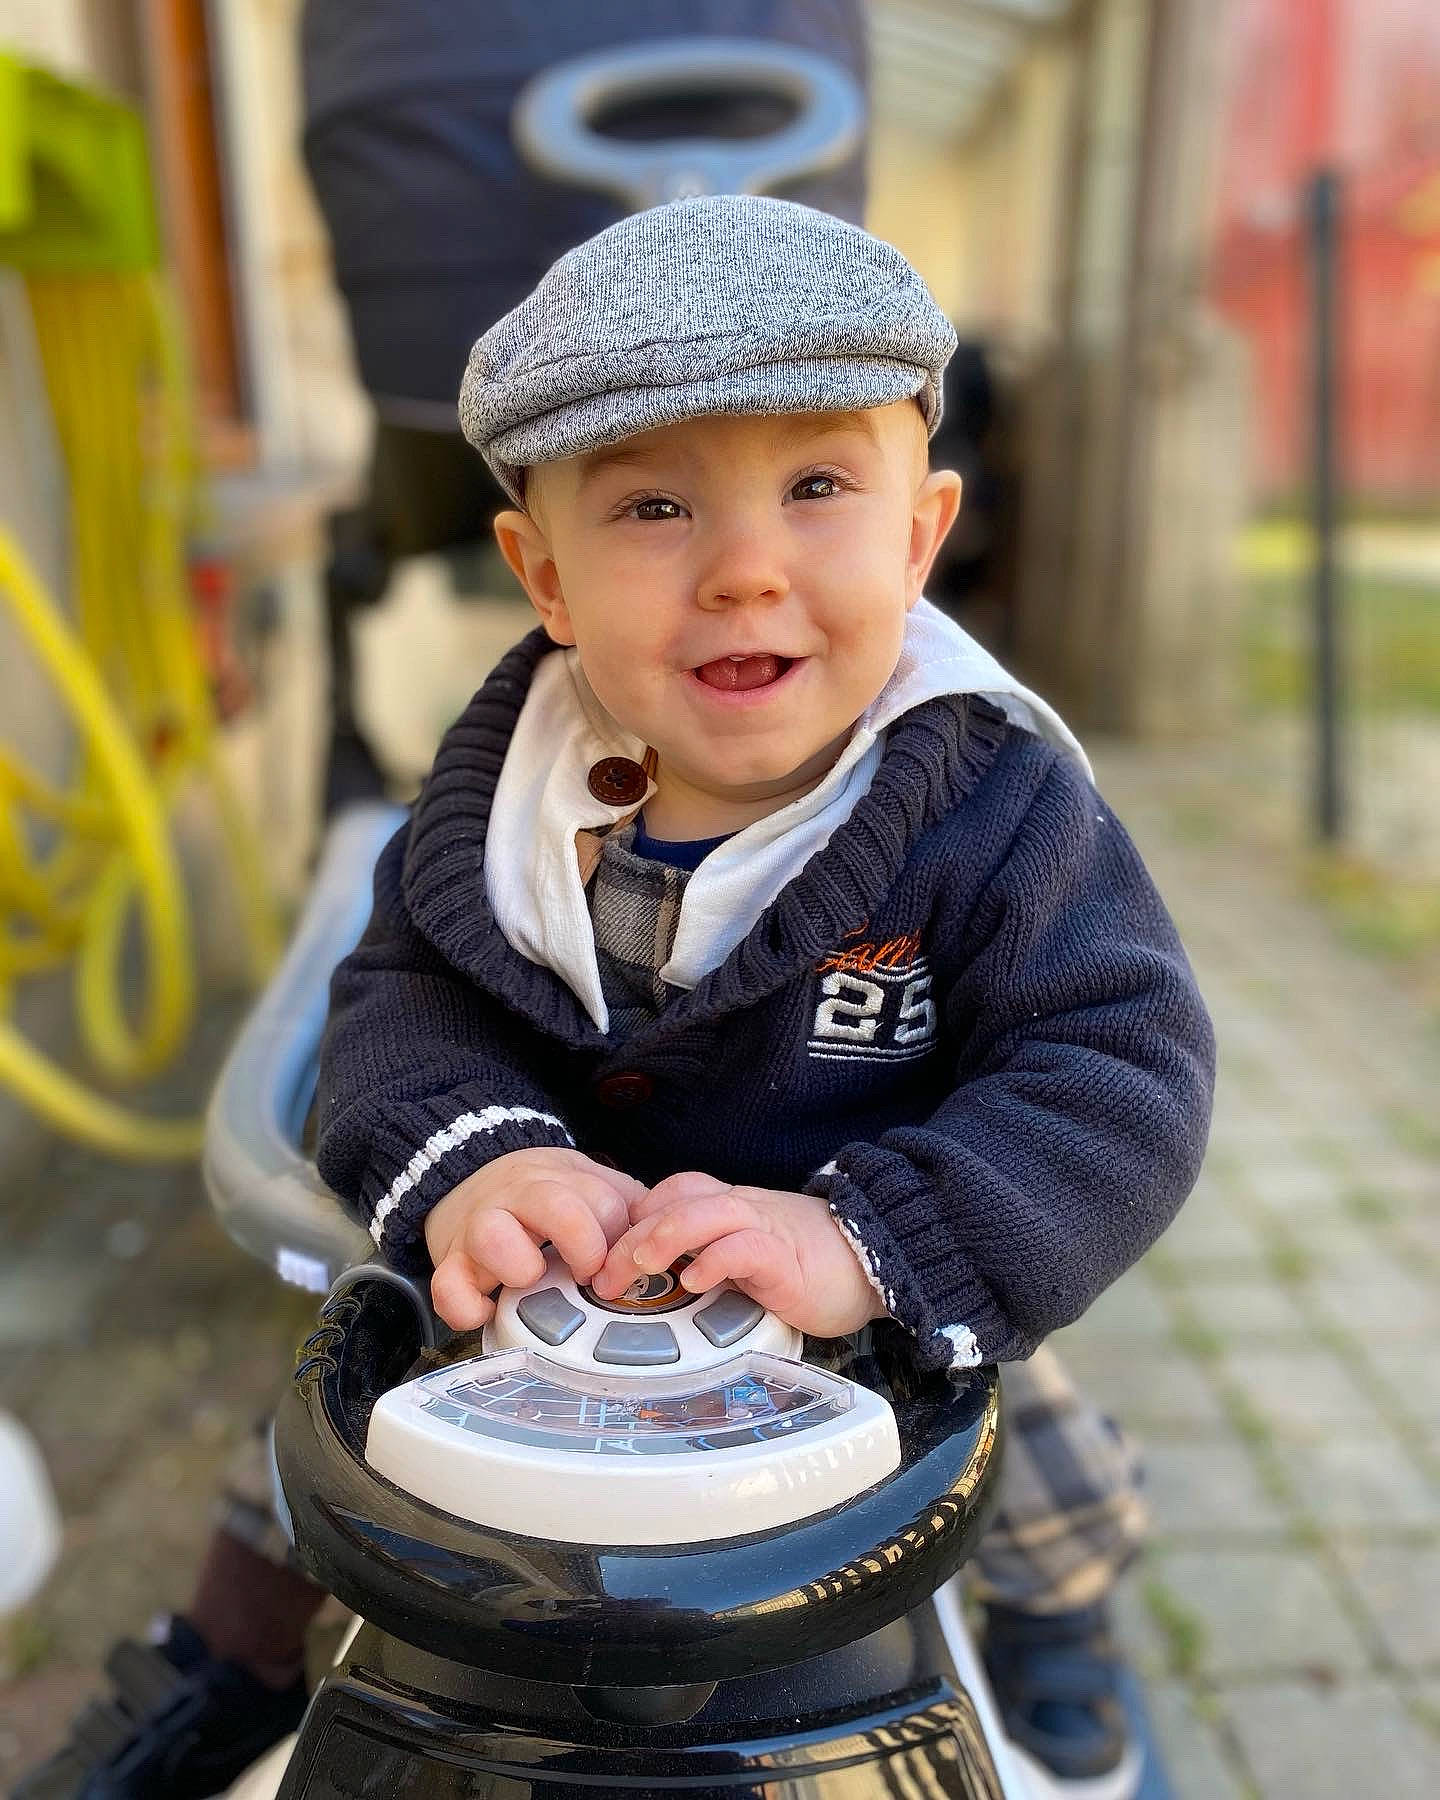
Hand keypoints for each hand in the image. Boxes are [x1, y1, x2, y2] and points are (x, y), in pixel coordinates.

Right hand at [423, 1148, 642, 1330]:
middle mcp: (518, 1198)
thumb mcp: (588, 1183)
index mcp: (561, 1180)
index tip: (620, 1259)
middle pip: (555, 1207)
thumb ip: (625, 1203)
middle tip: (588, 1275)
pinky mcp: (448, 1261)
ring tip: (532, 1280)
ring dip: (519, 1265)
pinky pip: (447, 1287)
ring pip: (492, 1236)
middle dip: (583, 1245)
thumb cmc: (543, 1192)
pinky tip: (488, 1311)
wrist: (469, 1170)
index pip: (605, 1201)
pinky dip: (467, 1307)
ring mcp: (479, 1229)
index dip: (620, 1236)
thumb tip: (670, 1233)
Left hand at [591, 1171, 886, 1338]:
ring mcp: (763, 1228)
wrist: (871, 1260)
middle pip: (673, 1203)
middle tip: (601, 1276)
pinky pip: (745, 1248)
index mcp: (728, 1206)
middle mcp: (740, 1208)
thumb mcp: (748, 1255)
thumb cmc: (809, 1264)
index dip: (630, 1219)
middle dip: (629, 1238)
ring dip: (663, 1238)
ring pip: (703, 1213)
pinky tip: (694, 1282)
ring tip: (636, 1269)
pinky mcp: (785, 1257)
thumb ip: (710, 1256)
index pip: (668, 1194)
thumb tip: (659, 1280)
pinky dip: (715, 1260)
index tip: (601, 1256)